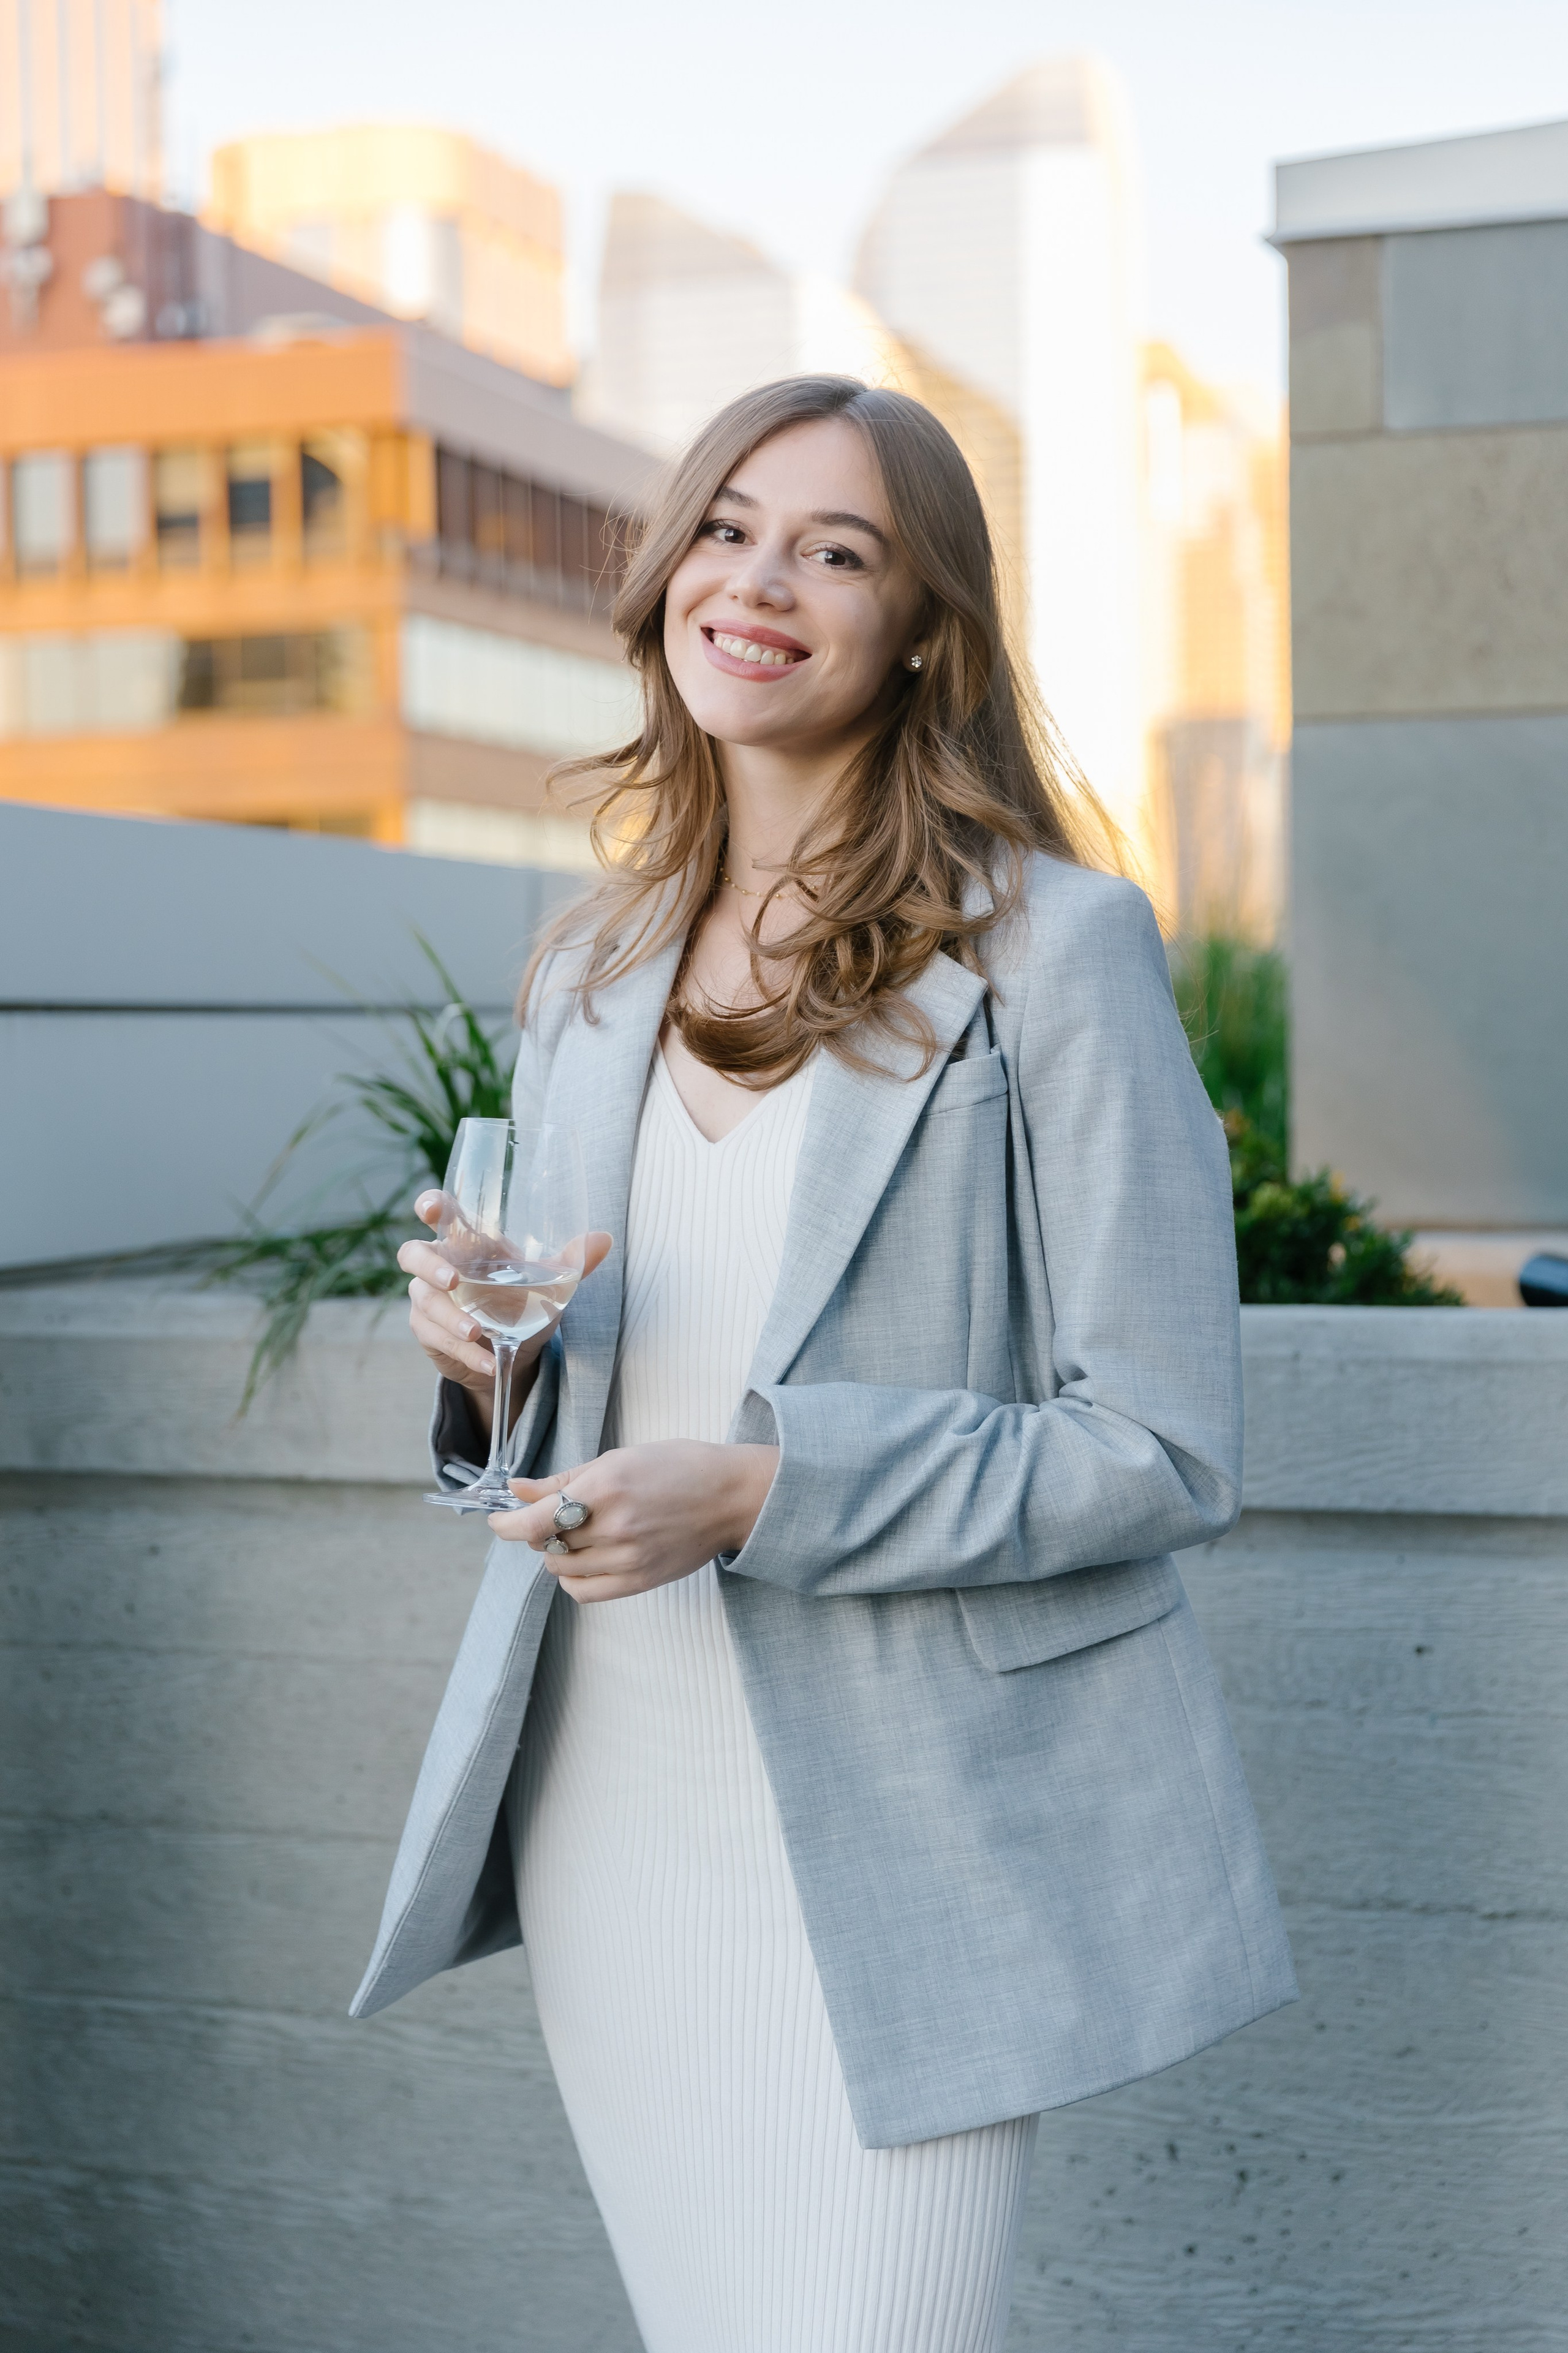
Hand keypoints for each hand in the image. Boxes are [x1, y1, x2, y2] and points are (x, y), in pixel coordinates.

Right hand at [399, 1189, 611, 1407]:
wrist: (516, 1353)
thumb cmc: (525, 1304)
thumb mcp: (551, 1285)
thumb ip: (573, 1262)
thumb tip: (605, 1239)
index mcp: (470, 1243)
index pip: (441, 1214)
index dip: (430, 1206)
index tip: (430, 1208)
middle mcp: (442, 1265)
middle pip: (413, 1253)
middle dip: (429, 1265)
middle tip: (452, 1280)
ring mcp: (429, 1298)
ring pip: (425, 1302)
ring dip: (451, 1318)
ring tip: (477, 1332)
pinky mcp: (427, 1331)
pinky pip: (437, 1338)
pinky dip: (464, 1352)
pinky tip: (488, 1362)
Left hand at [492, 1442, 779, 1602]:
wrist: (731, 1497)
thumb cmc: (678, 1467)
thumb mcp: (617, 1458)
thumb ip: (563, 1480)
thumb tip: (516, 1490)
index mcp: (605, 1488)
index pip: (534, 1522)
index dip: (506, 1524)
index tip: (498, 1519)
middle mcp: (613, 1527)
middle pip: (545, 1543)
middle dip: (539, 1530)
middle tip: (556, 1514)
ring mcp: (627, 1559)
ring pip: (561, 1568)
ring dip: (557, 1551)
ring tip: (580, 1532)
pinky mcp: (639, 1581)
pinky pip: (583, 1591)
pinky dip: (573, 1577)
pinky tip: (586, 1558)